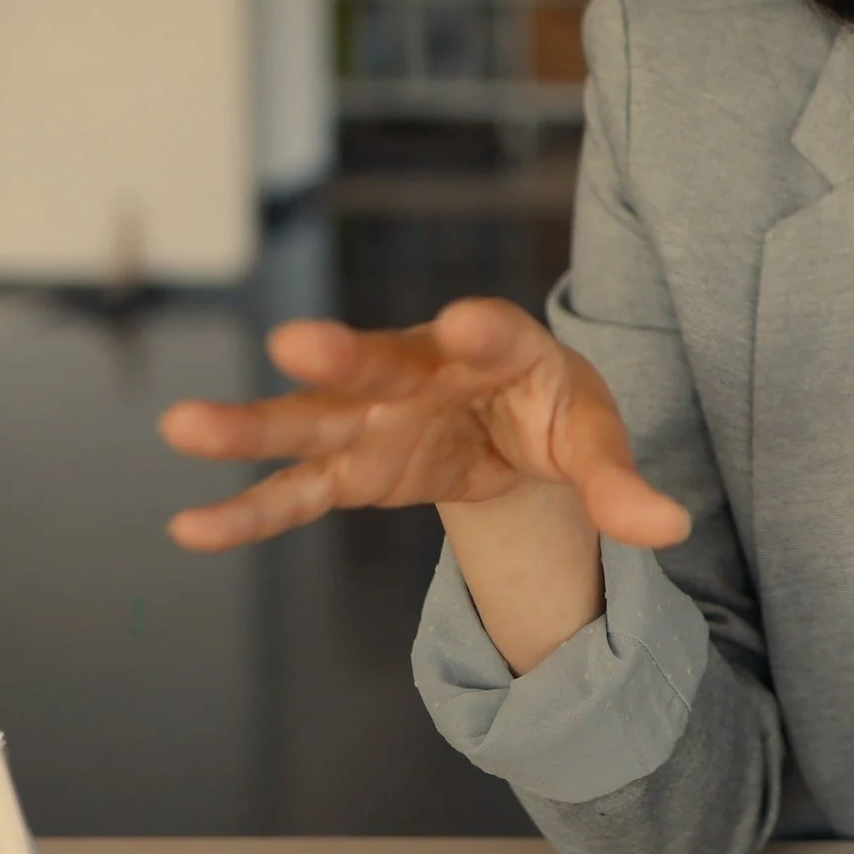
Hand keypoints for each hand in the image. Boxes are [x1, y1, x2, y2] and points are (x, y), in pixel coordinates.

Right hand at [157, 298, 690, 553]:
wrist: (513, 425)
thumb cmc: (552, 411)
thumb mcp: (594, 439)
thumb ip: (620, 482)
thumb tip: (669, 531)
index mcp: (501, 346)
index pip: (495, 334)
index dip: (480, 330)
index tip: (464, 322)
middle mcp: (421, 367)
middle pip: (380, 359)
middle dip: (344, 356)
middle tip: (300, 343)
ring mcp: (375, 415)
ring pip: (309, 418)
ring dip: (251, 425)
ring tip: (183, 425)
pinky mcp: (351, 466)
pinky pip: (295, 489)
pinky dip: (248, 509)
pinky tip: (191, 528)